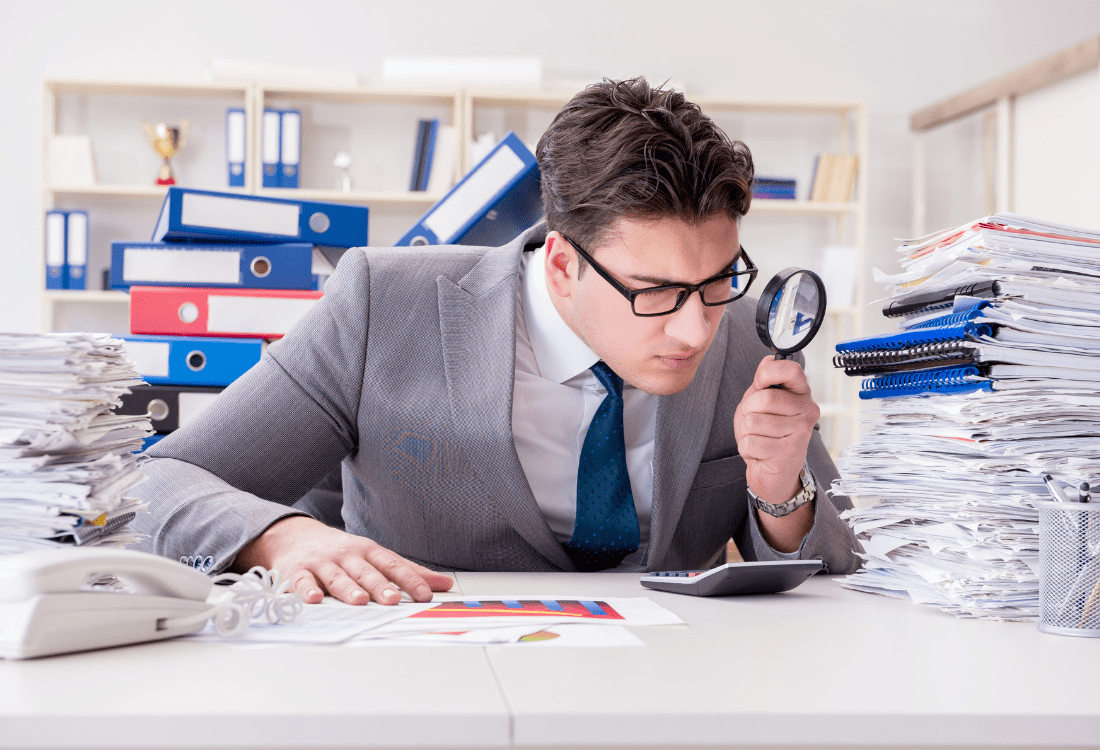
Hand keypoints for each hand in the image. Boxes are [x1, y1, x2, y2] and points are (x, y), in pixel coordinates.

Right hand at [234, 516, 453, 605]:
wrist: (295, 536)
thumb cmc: (343, 552)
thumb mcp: (375, 556)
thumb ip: (407, 571)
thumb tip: (444, 584)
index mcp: (369, 551)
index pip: (393, 565)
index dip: (410, 579)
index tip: (425, 594)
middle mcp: (348, 555)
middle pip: (367, 572)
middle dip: (381, 586)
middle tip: (393, 600)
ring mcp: (323, 563)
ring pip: (338, 577)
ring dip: (349, 589)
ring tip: (360, 601)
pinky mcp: (298, 571)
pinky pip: (303, 581)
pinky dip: (308, 590)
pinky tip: (315, 599)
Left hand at [734, 356, 819, 503]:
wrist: (773, 472)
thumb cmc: (766, 434)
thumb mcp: (759, 404)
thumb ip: (762, 383)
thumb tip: (768, 359)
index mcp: (801, 394)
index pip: (791, 370)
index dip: (768, 373)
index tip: (760, 384)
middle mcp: (807, 411)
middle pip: (765, 399)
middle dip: (748, 410)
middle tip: (754, 421)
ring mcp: (801, 432)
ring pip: (754, 422)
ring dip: (746, 432)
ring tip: (759, 438)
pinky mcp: (790, 452)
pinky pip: (751, 443)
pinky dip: (747, 448)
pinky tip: (761, 451)